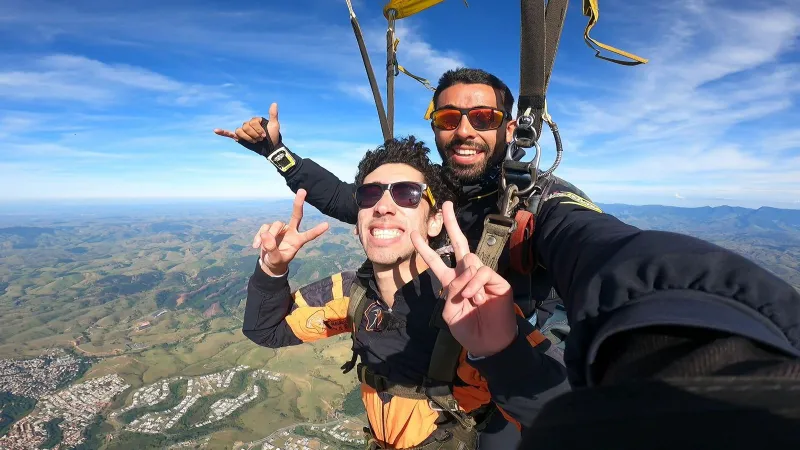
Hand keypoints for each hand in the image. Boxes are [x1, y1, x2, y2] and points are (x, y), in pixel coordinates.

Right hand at [214, 103, 281, 154]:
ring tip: (254, 141)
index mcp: (255, 121)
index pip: (251, 122)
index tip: (264, 136)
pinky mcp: (241, 138)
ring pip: (239, 131)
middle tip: (260, 139)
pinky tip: (216, 130)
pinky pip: (230, 134)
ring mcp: (244, 131)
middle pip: (245, 126)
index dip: (258, 129)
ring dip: (247, 137)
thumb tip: (274, 103)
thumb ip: (273, 114)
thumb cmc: (273, 136)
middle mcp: (248, 125)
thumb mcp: (274, 125)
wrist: (271, 148)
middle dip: (253, 134)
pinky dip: (223, 132)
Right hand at [253, 189, 328, 275]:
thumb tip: (265, 235)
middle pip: (296, 215)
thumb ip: (272, 249)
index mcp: (298, 241)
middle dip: (298, 203)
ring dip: (269, 234)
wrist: (269, 261)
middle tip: (303, 190)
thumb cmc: (277, 260)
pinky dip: (259, 236)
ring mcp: (281, 229)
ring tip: (263, 247)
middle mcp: (291, 232)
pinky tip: (256, 245)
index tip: (327, 225)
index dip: (317, 230)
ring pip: (276, 224)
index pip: (309, 235)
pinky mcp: (269, 228)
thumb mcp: (275, 259)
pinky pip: (264, 228)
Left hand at [411, 201, 516, 357]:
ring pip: (470, 260)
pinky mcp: (497, 281)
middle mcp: (467, 274)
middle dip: (451, 224)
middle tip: (446, 205)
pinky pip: (482, 272)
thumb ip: (451, 290)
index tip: (414, 234)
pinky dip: (475, 284)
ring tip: (468, 298)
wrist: (486, 342)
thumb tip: (465, 273)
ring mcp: (483, 276)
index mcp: (452, 281)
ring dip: (465, 280)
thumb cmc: (467, 328)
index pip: (437, 261)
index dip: (425, 248)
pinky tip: (477, 297)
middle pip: (460, 243)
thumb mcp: (449, 312)